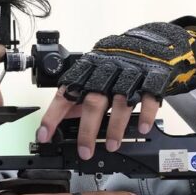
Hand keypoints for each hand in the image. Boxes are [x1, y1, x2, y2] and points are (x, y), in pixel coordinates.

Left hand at [37, 22, 195, 158]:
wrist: (148, 43)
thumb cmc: (115, 62)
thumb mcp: (92, 74)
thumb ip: (77, 96)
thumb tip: (59, 119)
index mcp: (87, 72)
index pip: (65, 95)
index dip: (53, 116)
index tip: (44, 136)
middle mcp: (106, 74)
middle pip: (93, 103)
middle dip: (87, 130)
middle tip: (84, 151)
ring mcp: (129, 76)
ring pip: (120, 102)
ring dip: (115, 127)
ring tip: (111, 146)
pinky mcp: (151, 79)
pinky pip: (148, 97)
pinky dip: (146, 114)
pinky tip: (142, 128)